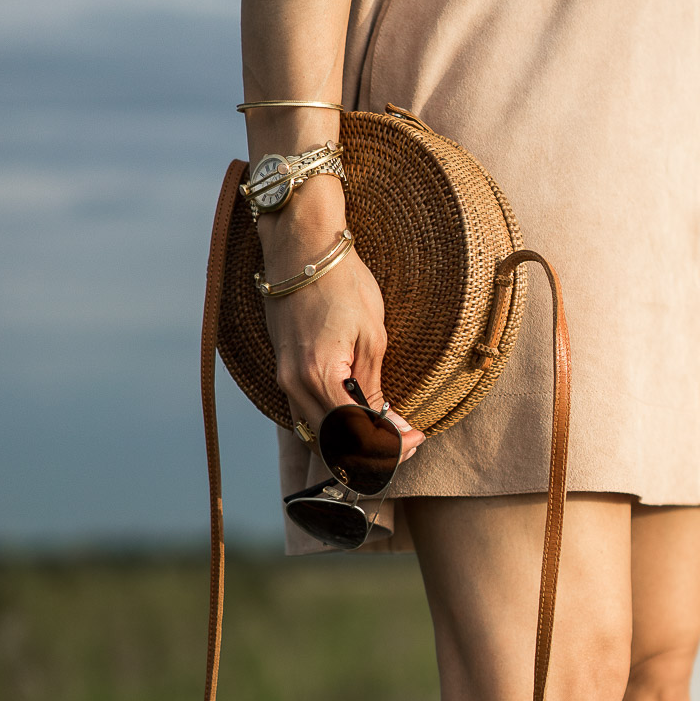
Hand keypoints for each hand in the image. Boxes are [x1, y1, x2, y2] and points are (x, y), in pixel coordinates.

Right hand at [257, 185, 423, 459]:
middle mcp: (294, 386)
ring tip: (390, 432)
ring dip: (355, 443)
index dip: (389, 447)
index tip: (416, 440)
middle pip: (334, 445)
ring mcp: (284, 381)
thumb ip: (376, 390)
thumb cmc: (340, 282)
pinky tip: (364, 416)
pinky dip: (338, 426)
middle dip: (374, 452)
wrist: (301, 248)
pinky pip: (309, 416)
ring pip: (319, 436)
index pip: (355, 434)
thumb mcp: (371, 337)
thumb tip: (393, 429)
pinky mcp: (283, 374)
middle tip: (407, 442)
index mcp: (318, 375)